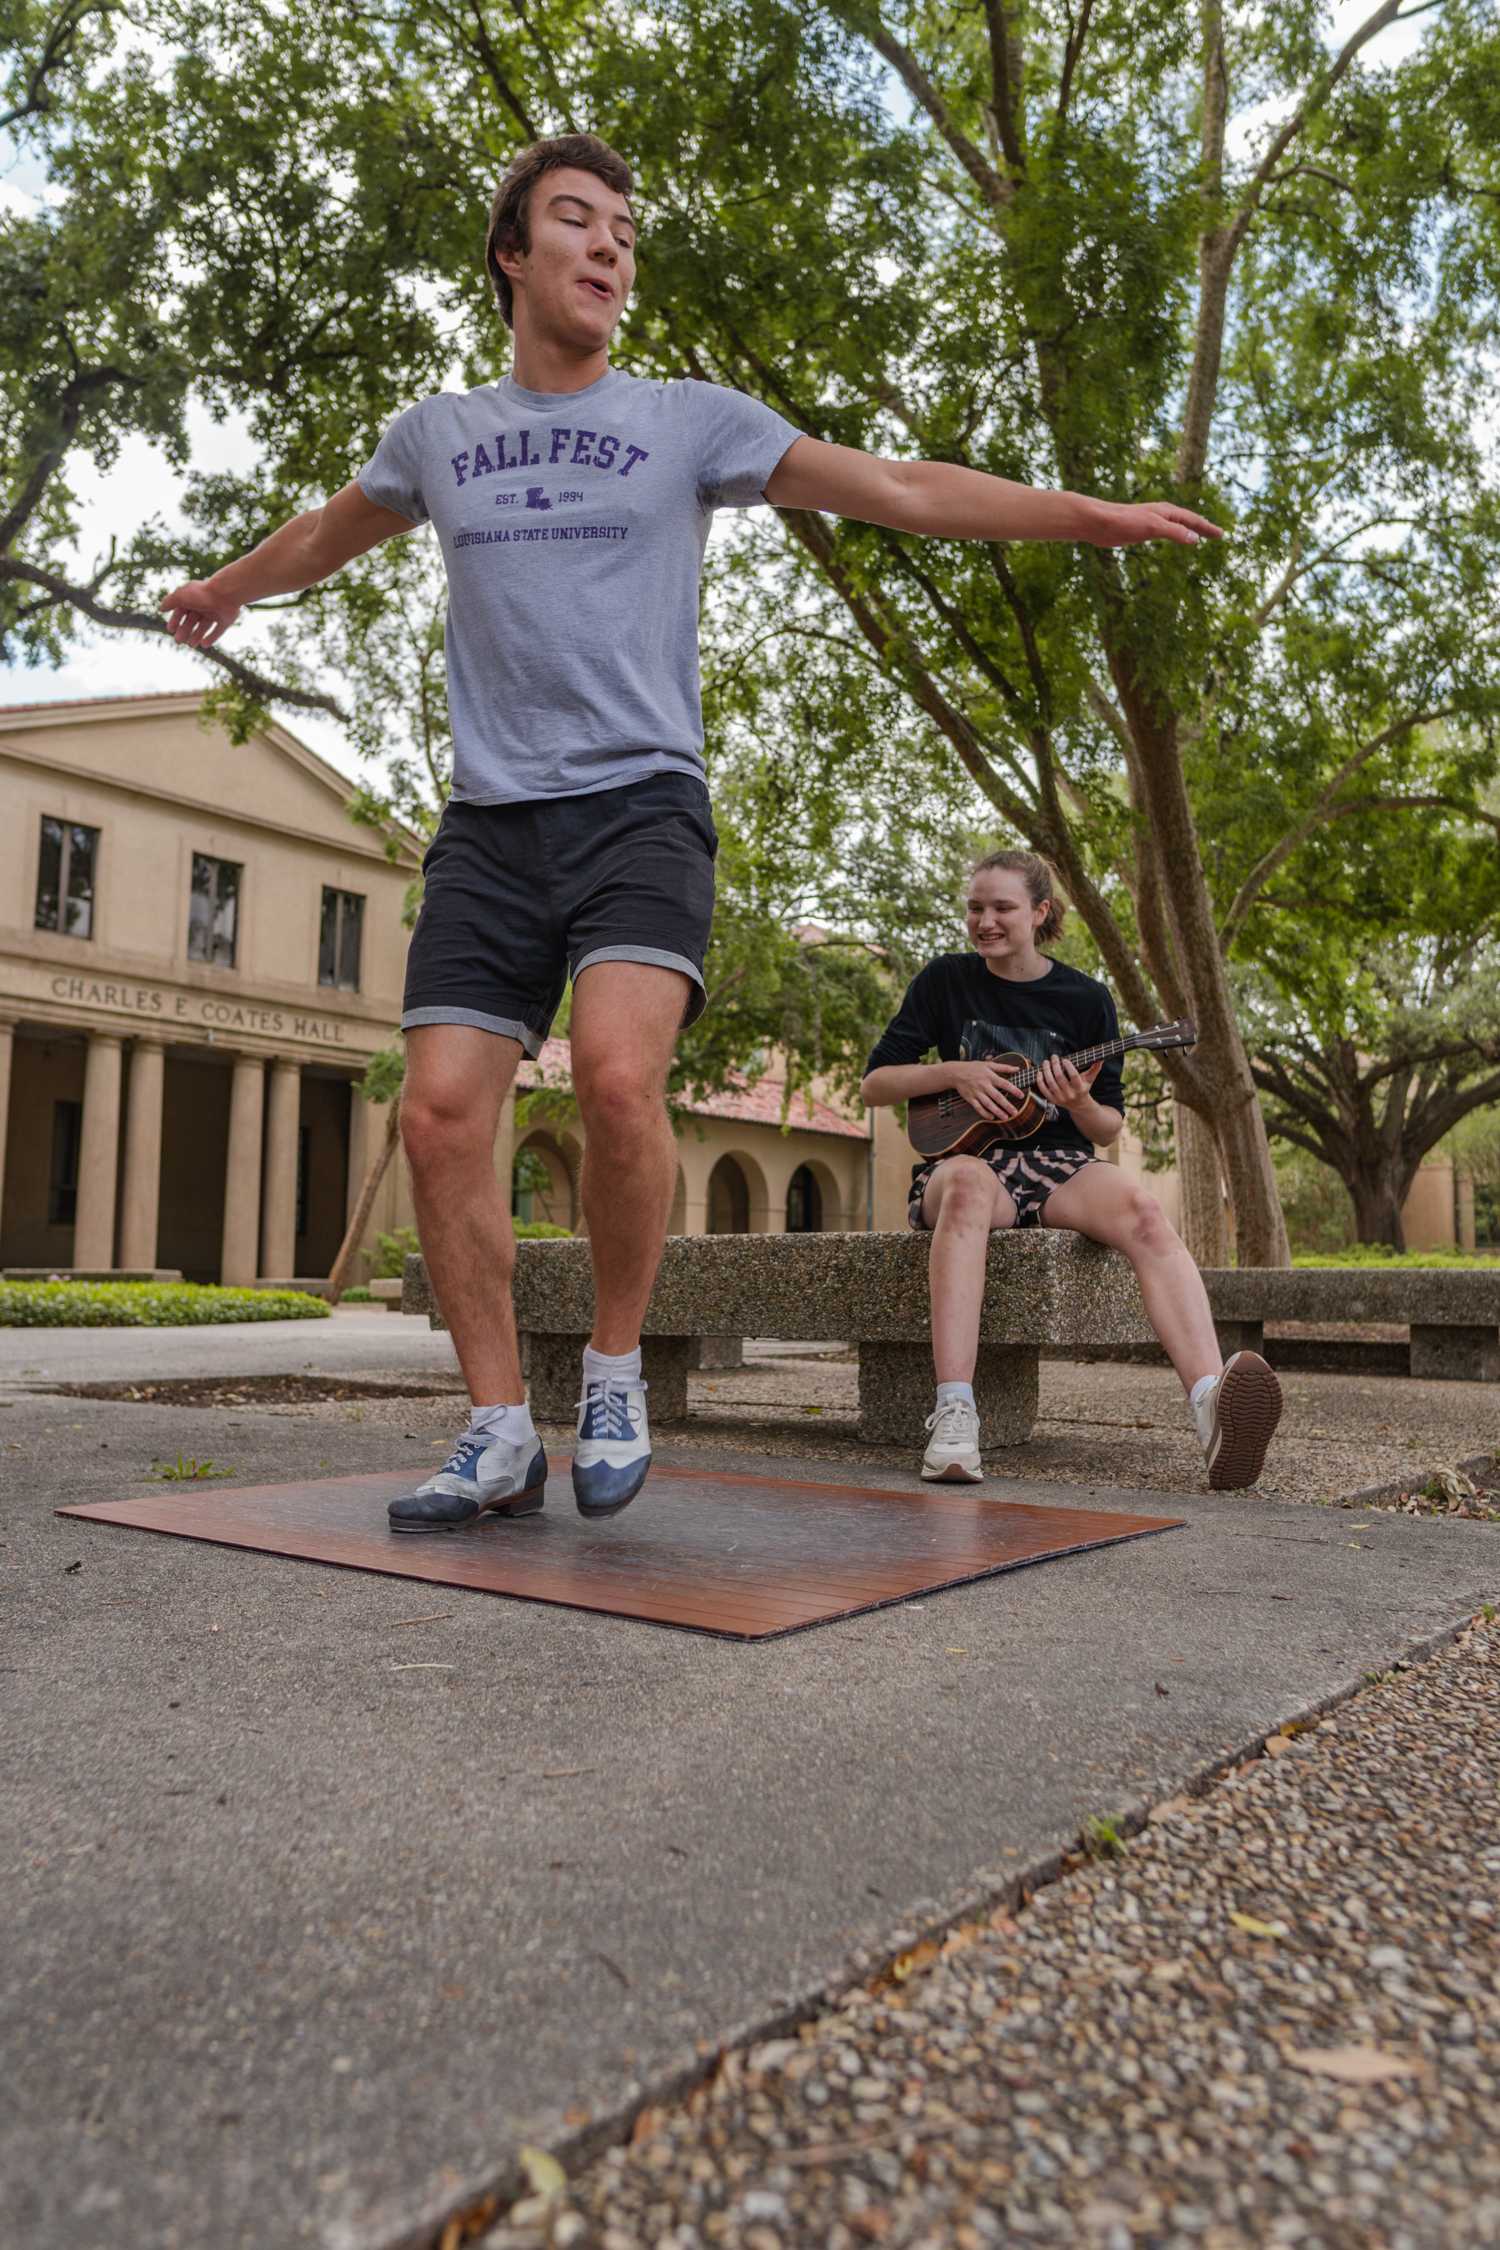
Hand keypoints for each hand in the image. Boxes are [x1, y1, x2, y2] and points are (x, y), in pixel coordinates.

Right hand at [160, 579, 239, 647]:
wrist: (226, 594)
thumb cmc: (201, 594)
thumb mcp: (181, 596)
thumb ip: (170, 602)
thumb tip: (161, 608)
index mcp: (192, 598)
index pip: (181, 610)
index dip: (175, 620)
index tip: (170, 630)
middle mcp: (203, 605)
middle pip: (192, 620)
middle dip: (184, 631)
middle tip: (178, 641)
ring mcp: (215, 612)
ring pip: (204, 626)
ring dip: (196, 636)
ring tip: (191, 645)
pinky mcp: (226, 620)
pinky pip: (218, 631)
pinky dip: (211, 638)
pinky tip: (204, 645)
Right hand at [951, 1057, 1022, 1122]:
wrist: (956, 1073)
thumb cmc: (974, 1068)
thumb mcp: (988, 1064)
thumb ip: (1004, 1067)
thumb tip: (1017, 1069)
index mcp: (990, 1076)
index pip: (1004, 1084)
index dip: (1013, 1090)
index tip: (1021, 1096)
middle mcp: (984, 1085)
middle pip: (997, 1097)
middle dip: (1007, 1105)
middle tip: (1015, 1112)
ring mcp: (977, 1093)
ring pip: (988, 1104)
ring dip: (997, 1111)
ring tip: (1005, 1118)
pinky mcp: (970, 1098)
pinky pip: (978, 1108)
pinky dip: (985, 1113)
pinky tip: (992, 1117)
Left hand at [1034, 1056, 1101, 1111]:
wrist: (1078, 1105)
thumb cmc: (1083, 1088)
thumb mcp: (1090, 1079)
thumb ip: (1095, 1068)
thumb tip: (1101, 1058)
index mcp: (1080, 1088)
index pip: (1073, 1076)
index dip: (1068, 1066)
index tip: (1065, 1059)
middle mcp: (1070, 1094)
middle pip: (1060, 1077)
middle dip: (1055, 1065)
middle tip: (1053, 1057)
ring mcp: (1060, 1098)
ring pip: (1050, 1082)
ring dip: (1046, 1070)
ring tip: (1046, 1062)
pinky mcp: (1052, 1100)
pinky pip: (1043, 1089)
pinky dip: (1040, 1080)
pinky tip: (1040, 1072)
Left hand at [1084, 500, 1222, 548]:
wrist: (1100, 522)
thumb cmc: (1125, 522)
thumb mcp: (1152, 527)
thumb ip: (1174, 532)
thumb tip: (1194, 538)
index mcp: (1167, 512)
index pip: (1193, 520)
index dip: (1207, 528)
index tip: (1221, 534)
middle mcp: (1162, 514)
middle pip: (1188, 521)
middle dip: (1203, 527)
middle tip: (1217, 535)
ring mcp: (1152, 521)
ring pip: (1177, 526)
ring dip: (1190, 530)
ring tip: (1200, 536)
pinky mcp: (1142, 530)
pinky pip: (1166, 532)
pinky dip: (1176, 535)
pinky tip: (1174, 539)